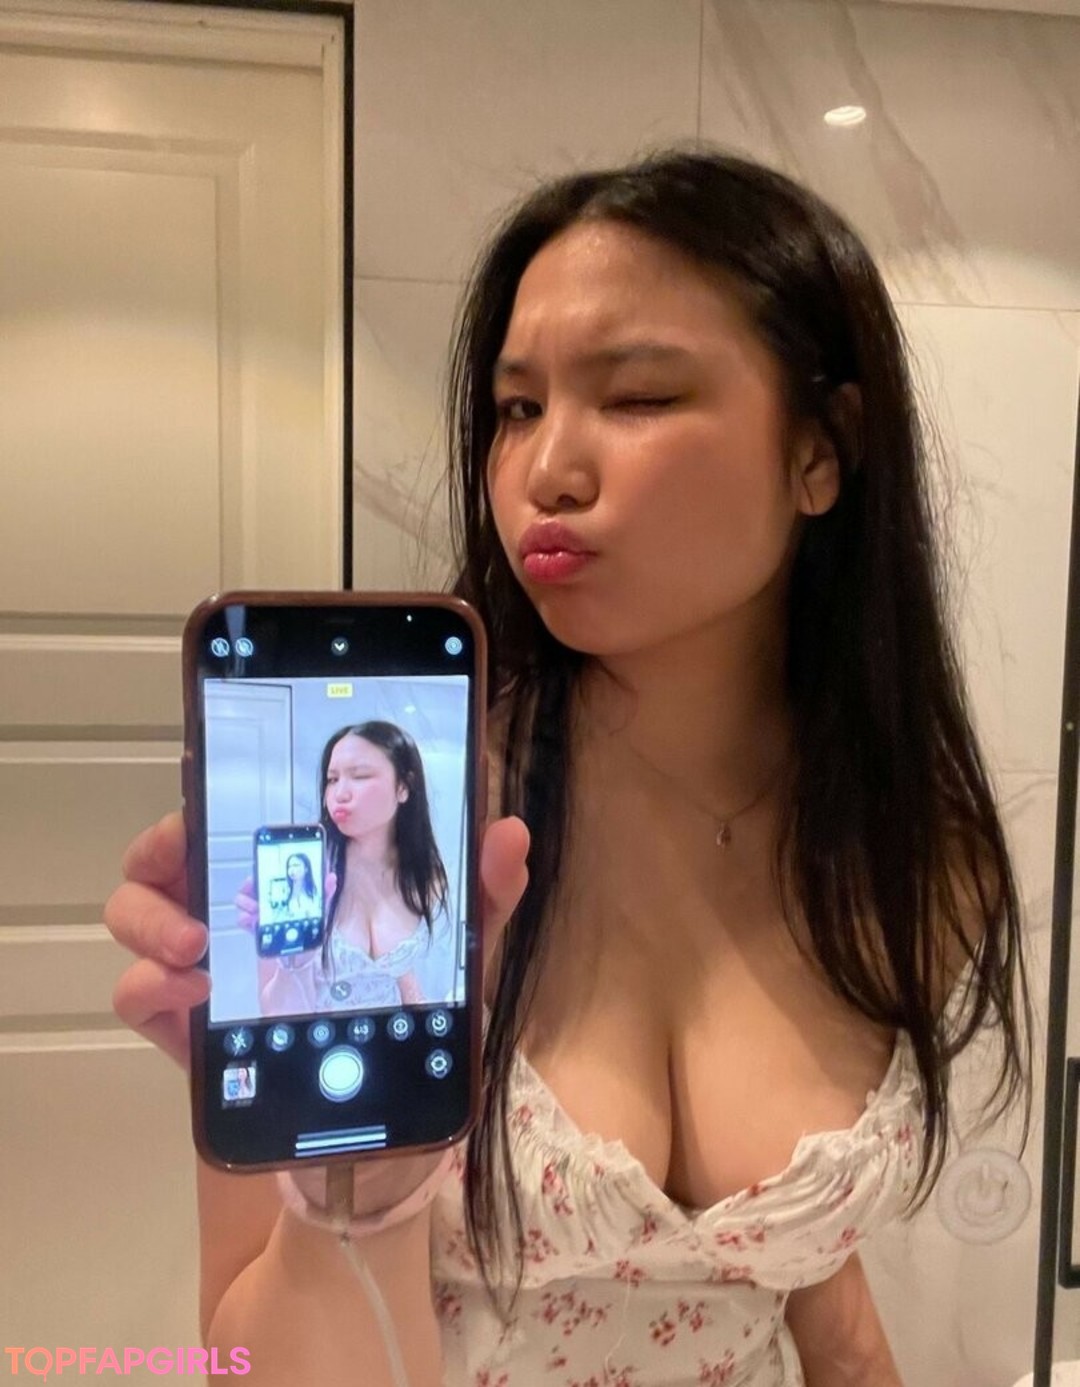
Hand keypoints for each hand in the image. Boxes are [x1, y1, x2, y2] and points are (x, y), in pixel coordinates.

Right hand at [105, 809, 529, 1076]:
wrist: (380, 1129)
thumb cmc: (411, 1017)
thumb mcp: (457, 954)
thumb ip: (484, 893)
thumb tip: (509, 832)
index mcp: (293, 877)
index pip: (238, 813)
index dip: (209, 785)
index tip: (204, 770)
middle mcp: (236, 909)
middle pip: (167, 851)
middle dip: (163, 842)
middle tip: (189, 858)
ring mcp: (202, 965)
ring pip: (134, 910)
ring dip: (151, 916)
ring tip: (194, 942)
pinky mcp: (183, 1025)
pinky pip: (136, 992)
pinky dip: (148, 985)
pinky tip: (191, 994)